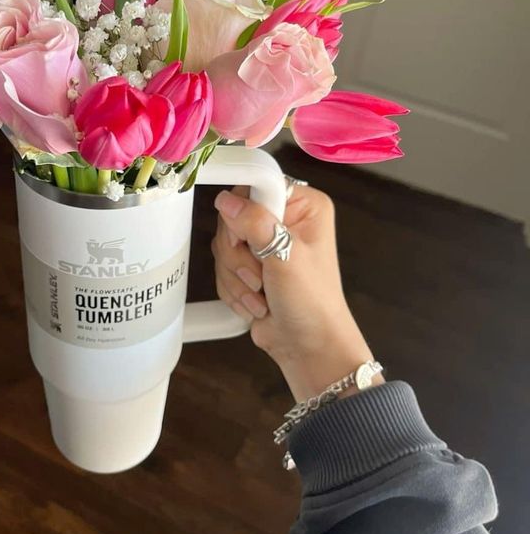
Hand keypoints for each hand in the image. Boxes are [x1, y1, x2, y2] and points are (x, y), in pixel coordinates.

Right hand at [212, 184, 382, 400]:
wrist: (308, 348)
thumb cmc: (312, 303)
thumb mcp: (286, 257)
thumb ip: (255, 223)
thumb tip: (226, 200)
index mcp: (304, 206)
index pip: (259, 185)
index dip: (245, 211)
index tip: (244, 236)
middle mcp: (284, 220)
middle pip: (234, 217)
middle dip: (240, 254)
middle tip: (261, 275)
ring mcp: (265, 244)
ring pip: (224, 245)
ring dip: (237, 277)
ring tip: (262, 295)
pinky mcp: (249, 266)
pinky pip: (221, 267)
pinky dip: (233, 289)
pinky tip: (256, 304)